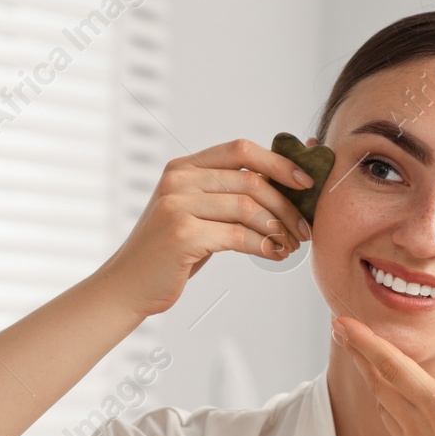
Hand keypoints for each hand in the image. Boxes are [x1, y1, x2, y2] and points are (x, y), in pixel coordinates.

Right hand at [98, 138, 314, 318]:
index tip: (306, 182)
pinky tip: (274, 255)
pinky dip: (263, 246)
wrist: (128, 286)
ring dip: (278, 228)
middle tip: (304, 229)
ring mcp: (177, 205)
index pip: (241, 150)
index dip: (278, 162)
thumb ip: (226, 196)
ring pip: (247, 207)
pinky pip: (238, 235)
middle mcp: (178, 179)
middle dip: (286, 206)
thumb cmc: (170, 253)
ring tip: (291, 245)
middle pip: (250, 180)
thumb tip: (284, 185)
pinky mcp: (182, 233)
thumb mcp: (196, 214)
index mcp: (183, 167)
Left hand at [333, 317, 434, 435]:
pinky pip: (392, 421)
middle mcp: (417, 428)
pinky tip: (385, 395)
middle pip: (381, 381)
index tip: (341, 321)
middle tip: (338, 326)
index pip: (394, 368)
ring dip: (369, 373)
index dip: (366, 342)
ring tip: (358, 351)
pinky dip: (383, 398)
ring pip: (384, 400)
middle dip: (359, 352)